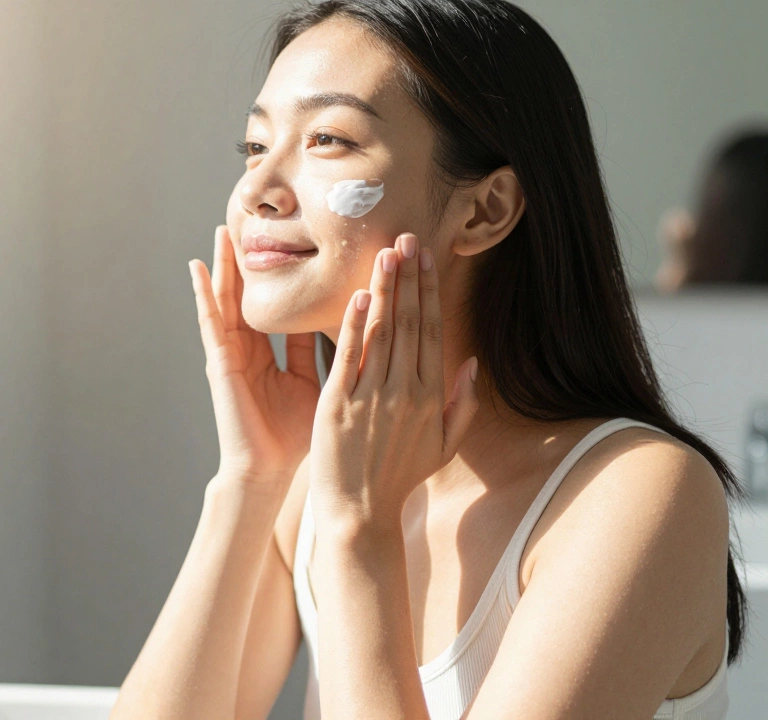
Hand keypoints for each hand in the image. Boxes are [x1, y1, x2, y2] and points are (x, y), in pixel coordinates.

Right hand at [189, 225, 321, 486]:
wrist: (268, 471)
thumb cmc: (295, 438)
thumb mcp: (319, 385)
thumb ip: (328, 355)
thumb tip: (357, 325)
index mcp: (275, 356)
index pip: (281, 307)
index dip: (287, 278)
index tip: (295, 242)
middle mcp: (250, 350)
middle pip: (252, 296)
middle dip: (252, 262)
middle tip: (255, 222)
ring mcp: (231, 354)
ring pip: (228, 300)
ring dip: (224, 266)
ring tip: (223, 231)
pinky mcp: (220, 362)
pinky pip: (210, 321)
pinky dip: (202, 294)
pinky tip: (196, 269)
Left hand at [309, 233, 478, 525]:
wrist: (359, 513)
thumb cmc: (399, 477)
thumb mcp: (443, 445)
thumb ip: (461, 404)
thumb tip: (472, 363)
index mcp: (430, 397)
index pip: (432, 331)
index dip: (429, 291)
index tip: (426, 258)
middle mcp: (405, 393)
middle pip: (411, 323)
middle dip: (409, 278)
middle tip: (406, 238)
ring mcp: (372, 398)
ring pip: (383, 333)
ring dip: (386, 290)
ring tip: (385, 253)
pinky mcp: (339, 406)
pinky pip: (350, 358)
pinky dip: (355, 326)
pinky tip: (360, 295)